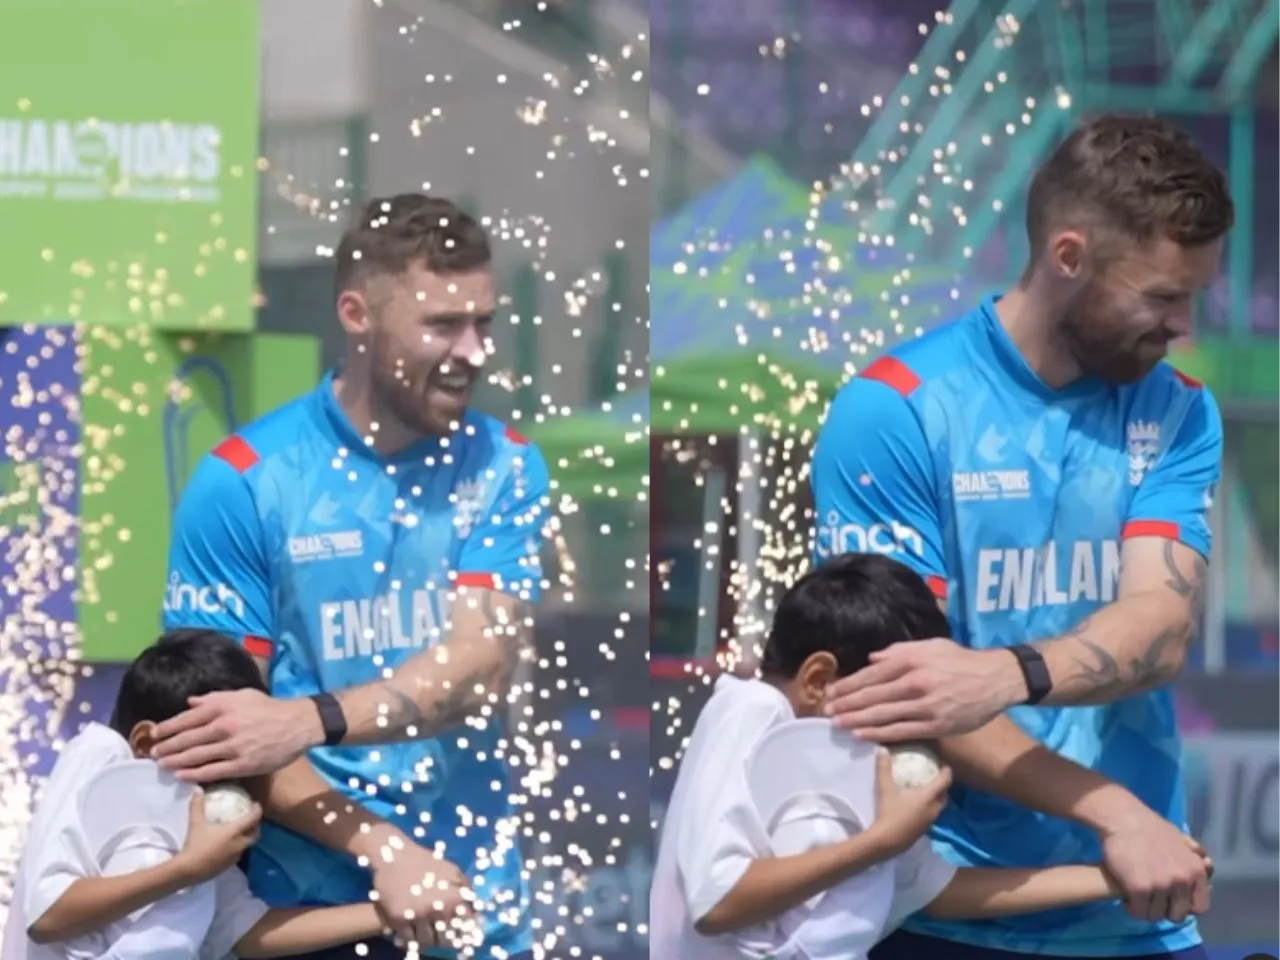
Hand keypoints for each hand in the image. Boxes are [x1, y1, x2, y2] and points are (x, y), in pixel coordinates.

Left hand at [151, 689, 321, 781]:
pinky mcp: (242, 764)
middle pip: (188, 739)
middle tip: (153, 754)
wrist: (297, 724)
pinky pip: (213, 771)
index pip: (188, 718)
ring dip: (176, 761)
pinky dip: (194, 774)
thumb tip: (190, 703)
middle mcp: (225, 726)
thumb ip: (214, 698)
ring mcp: (233, 747)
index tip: (154, 734)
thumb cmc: (268, 708)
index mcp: (223, 707)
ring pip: (197, 756)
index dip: (168, 727)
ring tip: (162, 765)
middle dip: (167, 747)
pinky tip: (181, 775)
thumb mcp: (242, 695)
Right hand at [175, 791, 262, 881]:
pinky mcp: (229, 865)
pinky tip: (229, 844)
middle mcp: (240, 844)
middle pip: (255, 834)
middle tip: (250, 818)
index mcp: (235, 832)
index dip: (257, 810)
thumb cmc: (195, 844)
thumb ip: (197, 805)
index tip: (256, 804)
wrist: (188, 870)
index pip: (253, 819)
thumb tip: (197, 788)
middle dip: (256, 826)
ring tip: (241, 830)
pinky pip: (239, 853)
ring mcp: (235, 856)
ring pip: (248, 844)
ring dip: (247, 837)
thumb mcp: (196, 823)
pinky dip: (238, 846)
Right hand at [369, 838, 473, 946]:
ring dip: (429, 940)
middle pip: (445, 939)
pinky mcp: (398, 920)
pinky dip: (411, 940)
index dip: (463, 932)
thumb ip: (465, 889)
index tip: (459, 933)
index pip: (464, 926)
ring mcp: (417, 916)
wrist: (394, 855)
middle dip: (445, 939)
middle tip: (441, 936)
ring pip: (427, 941)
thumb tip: (474, 909)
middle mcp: (438, 910)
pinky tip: (412, 934)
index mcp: (454, 898)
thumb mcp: (452, 870)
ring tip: (427, 935)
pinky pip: (408, 940)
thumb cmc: (425, 861)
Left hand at [825, 639, 1024, 740]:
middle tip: (826, 712)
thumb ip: (899, 650)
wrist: (996, 679)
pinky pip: (902, 731)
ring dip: (857, 720)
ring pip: (884, 715)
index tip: (832, 692)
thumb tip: (872, 658)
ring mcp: (926, 706)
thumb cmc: (960, 660)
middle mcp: (916, 682)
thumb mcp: (930, 645)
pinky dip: (879, 734)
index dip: (850, 684)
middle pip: (873, 695)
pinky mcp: (936, 725)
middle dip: (847, 704)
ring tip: (838, 724)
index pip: (872, 674)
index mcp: (912, 660)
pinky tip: (862, 735)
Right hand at [866, 748, 952, 855]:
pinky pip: (931, 815)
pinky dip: (929, 808)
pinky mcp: (923, 830)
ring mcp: (930, 821)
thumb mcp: (885, 788)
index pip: (944, 781)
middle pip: (944, 795)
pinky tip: (916, 807)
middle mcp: (934, 809)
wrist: (887, 841)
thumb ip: (884, 767)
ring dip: (936, 798)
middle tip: (934, 777)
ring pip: (939, 807)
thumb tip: (881, 748)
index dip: (947, 771)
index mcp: (928, 796)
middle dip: (943, 786)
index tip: (944, 764)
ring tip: (926, 790)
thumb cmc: (889, 812)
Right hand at [1100, 813, 1210, 922]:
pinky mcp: (1139, 889)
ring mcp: (1161, 885)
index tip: (1171, 901)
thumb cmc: (1150, 826)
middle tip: (1152, 899)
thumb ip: (1194, 855)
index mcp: (1196, 871)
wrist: (1123, 818)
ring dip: (1146, 909)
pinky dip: (1131, 907)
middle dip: (1164, 909)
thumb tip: (1208, 865)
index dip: (1185, 906)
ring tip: (1137, 898)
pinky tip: (1127, 898)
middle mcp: (1182, 880)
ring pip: (1156, 915)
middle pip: (1177, 915)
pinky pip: (1138, 911)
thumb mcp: (1181, 838)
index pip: (1200, 907)